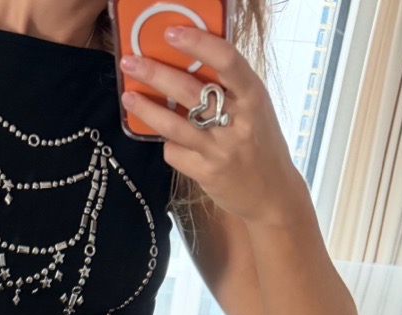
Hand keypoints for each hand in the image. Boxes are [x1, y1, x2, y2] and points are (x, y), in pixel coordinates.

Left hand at [119, 25, 301, 224]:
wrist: (272, 194)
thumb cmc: (261, 143)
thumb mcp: (256, 109)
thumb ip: (231, 88)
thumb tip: (191, 60)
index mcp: (254, 97)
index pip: (227, 61)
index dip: (198, 43)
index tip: (171, 33)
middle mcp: (237, 122)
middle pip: (190, 92)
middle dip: (156, 74)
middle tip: (131, 62)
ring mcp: (219, 150)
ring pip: (173, 124)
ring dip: (146, 109)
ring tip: (129, 96)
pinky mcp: (205, 173)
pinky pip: (175, 152)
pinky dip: (168, 143)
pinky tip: (168, 139)